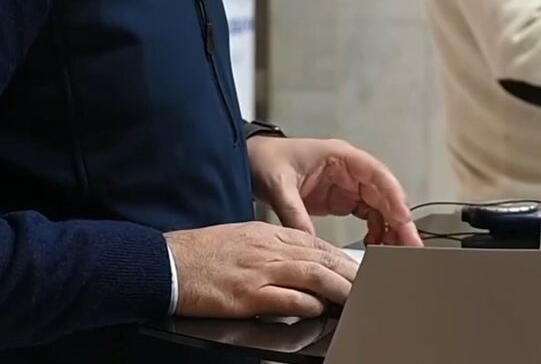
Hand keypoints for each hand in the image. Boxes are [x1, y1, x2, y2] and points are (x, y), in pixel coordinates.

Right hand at [164, 221, 357, 318]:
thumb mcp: (241, 238)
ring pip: (312, 275)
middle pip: (320, 257)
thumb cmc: (201, 253)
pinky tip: (319, 309)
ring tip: (356, 298)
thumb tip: (297, 262)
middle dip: (348, 271)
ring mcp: (260, 270)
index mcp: (266, 232)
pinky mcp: (249, 294)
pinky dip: (308, 304)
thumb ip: (270, 247)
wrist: (170, 263)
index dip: (339, 255)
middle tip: (369, 283)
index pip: (313, 241)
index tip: (356, 267)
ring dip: (338, 287)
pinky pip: (288, 298)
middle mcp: (267, 248)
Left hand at [246, 136, 421, 246]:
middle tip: (411, 247)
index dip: (393, 196)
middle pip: (385, 194)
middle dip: (399, 220)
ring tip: (396, 255)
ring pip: (381, 207)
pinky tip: (376, 249)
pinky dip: (376, 233)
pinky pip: (368, 216)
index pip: (376, 174)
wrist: (250, 161)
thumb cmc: (265, 161)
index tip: (403, 219)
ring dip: (391, 230)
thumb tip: (311, 244)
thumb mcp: (279, 186)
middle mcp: (349, 169)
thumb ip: (294, 214)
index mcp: (339, 156)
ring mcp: (347, 185)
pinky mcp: (341, 200)